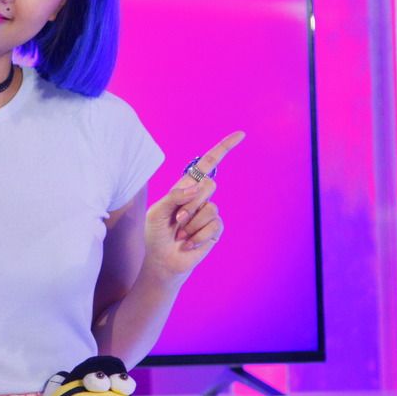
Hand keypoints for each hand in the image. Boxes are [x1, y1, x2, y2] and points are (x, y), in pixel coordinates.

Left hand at [144, 131, 244, 279]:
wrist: (163, 260)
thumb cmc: (157, 234)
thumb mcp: (156, 212)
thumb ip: (174, 196)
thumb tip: (198, 187)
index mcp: (185, 187)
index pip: (207, 164)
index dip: (223, 148)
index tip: (240, 135)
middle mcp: (200, 197)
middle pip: (208, 184)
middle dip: (190, 203)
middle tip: (176, 220)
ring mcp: (209, 212)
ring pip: (210, 207)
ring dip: (191, 224)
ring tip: (181, 234)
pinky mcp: (215, 229)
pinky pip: (214, 225)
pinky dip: (198, 236)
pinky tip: (189, 243)